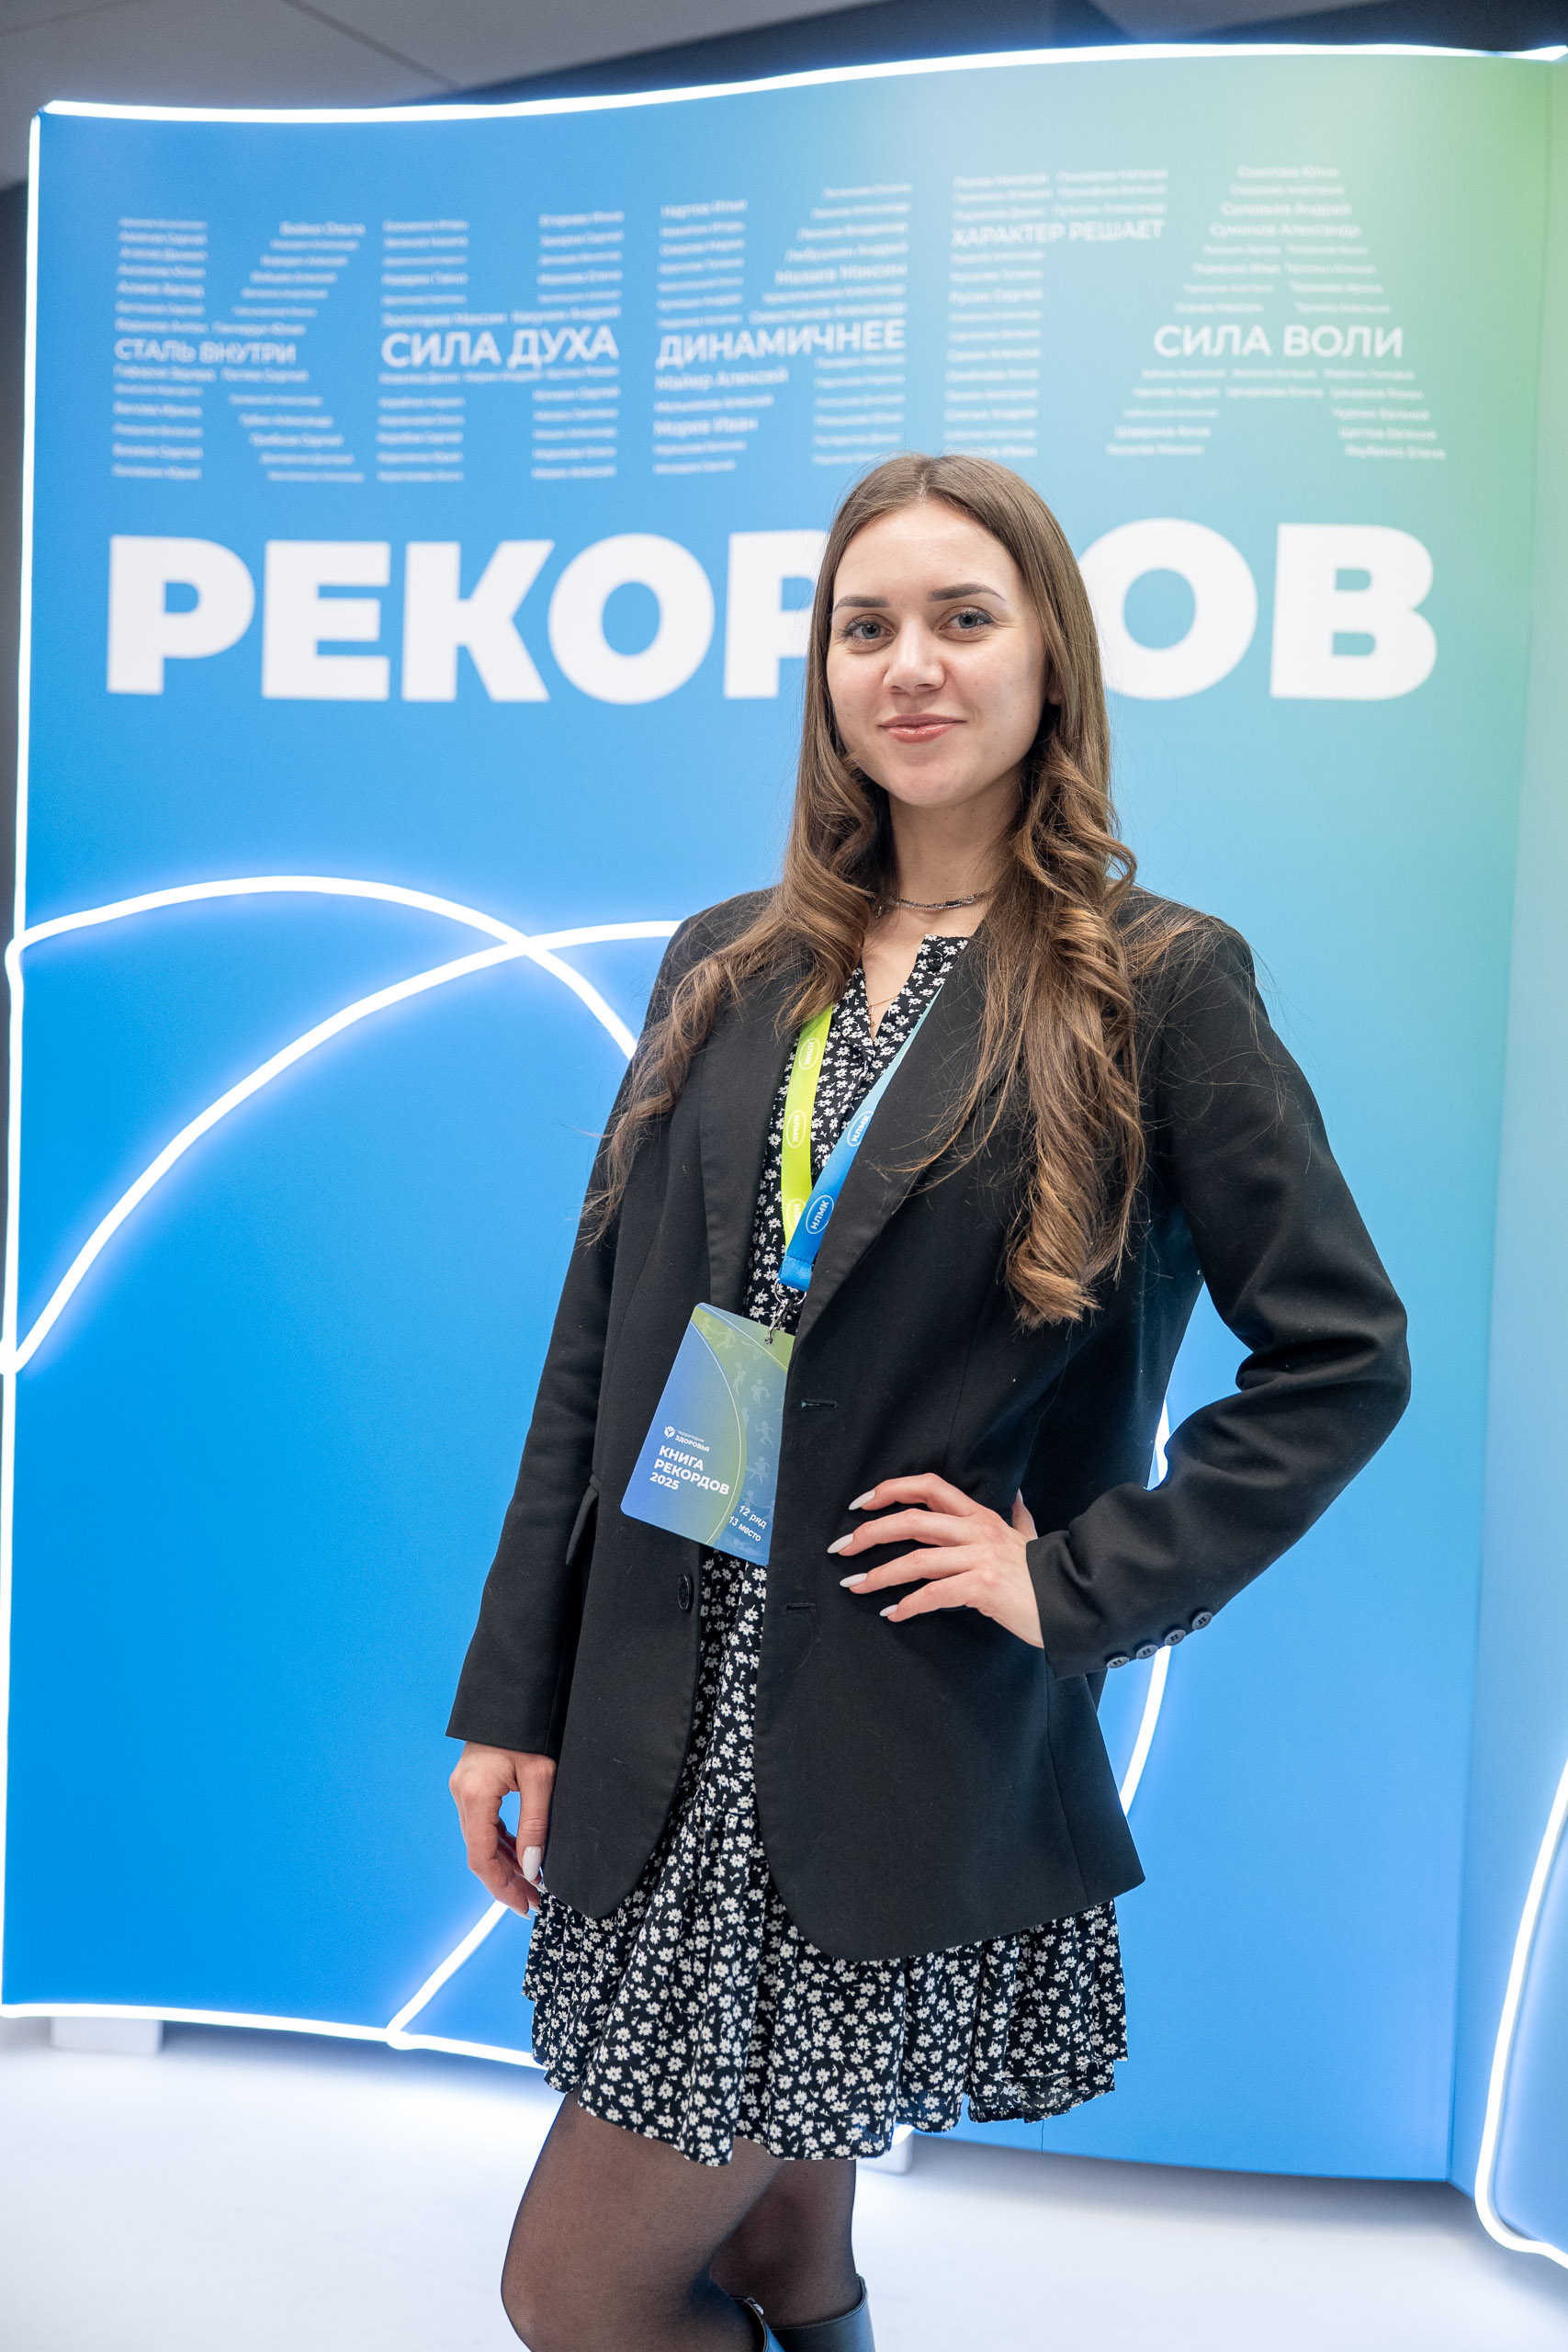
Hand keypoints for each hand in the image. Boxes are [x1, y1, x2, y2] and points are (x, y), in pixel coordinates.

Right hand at [448, 1743, 555, 1916]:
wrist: (515, 1689)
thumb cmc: (530, 1726)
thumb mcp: (541, 1776)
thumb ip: (536, 1825)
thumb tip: (534, 1869)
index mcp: (474, 1795)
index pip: (481, 1858)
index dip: (502, 1887)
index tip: (524, 1906)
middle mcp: (462, 1794)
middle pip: (479, 1852)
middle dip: (506, 1880)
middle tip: (534, 1900)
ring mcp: (464, 1788)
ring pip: (481, 1839)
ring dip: (505, 1862)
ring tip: (533, 1883)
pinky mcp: (473, 1783)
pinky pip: (484, 1822)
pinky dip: (502, 1841)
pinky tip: (522, 1853)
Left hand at [831, 1474, 1044, 1648]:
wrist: (1074, 1604)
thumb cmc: (1046, 1575)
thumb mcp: (1030, 1538)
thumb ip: (1020, 1518)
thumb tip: (1018, 1497)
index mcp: (981, 1517)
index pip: (929, 1487)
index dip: (891, 1490)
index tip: (861, 1504)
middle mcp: (977, 1531)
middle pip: (912, 1520)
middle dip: (870, 1533)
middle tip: (842, 1548)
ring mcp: (980, 1558)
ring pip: (917, 1560)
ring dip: (879, 1574)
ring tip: (855, 1585)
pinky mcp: (983, 1588)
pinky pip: (934, 1594)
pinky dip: (908, 1605)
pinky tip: (893, 1614)